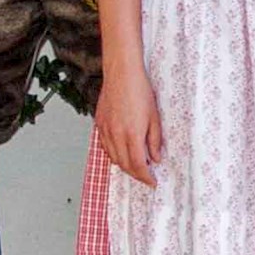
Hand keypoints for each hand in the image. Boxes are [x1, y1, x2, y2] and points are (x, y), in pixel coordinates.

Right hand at [96, 60, 162, 186]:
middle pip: (124, 165)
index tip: (152, 181)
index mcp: (131, 134)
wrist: (122, 73)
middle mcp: (116, 135)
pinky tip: (122, 152)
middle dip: (136, 174)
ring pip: (113, 157)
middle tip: (146, 177)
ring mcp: (105, 130)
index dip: (145, 177)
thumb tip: (155, 158)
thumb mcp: (154, 116)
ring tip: (135, 166)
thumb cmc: (139, 90)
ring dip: (124, 166)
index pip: (138, 165)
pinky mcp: (99, 124)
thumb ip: (154, 140)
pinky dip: (114, 154)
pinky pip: (105, 147)